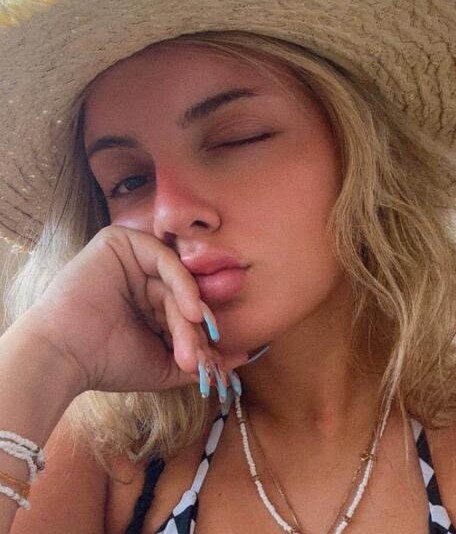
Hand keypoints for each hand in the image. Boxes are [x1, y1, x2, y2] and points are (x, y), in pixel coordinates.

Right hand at [24, 225, 248, 395]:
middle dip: (193, 329)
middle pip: (183, 295)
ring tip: (192, 342)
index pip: (186, 308)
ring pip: (176, 280)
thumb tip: (243, 357)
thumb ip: (203, 356)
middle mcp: (142, 275)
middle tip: (198, 359)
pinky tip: (189, 311)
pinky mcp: (121, 240)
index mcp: (149, 299)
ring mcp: (132, 256)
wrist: (63, 357)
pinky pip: (164, 258)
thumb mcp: (164, 363)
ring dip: (188, 313)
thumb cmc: (108, 362)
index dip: (199, 334)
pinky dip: (181, 284)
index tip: (211, 361)